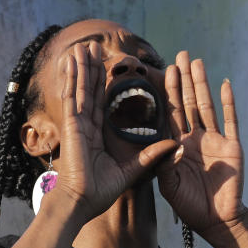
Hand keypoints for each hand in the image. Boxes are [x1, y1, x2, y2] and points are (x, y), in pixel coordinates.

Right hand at [50, 42, 176, 220]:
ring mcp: (78, 123)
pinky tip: (71, 60)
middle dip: (93, 68)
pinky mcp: (72, 125)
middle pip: (91, 90)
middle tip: (93, 46)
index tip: (109, 67)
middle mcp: (87, 125)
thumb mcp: (134, 169)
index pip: (104, 102)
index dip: (106, 84)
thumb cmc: (102, 191)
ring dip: (82, 66)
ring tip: (83, 45)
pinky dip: (72, 77)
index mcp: (99, 134)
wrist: (83, 202)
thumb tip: (176, 145)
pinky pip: (72, 97)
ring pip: (81, 88)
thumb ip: (152, 155)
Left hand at [158, 51, 245, 245]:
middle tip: (181, 54)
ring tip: (198, 61)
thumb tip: (167, 141)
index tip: (166, 70)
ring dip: (202, 83)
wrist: (217, 220)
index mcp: (179, 145)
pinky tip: (224, 84)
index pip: (172, 112)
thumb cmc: (190, 205)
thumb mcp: (169, 184)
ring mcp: (216, 140)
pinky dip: (228, 102)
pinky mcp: (232, 146)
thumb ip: (163, 162)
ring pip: (207, 106)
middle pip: (189, 102)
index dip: (169, 91)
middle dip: (185, 78)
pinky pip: (230, 121)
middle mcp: (197, 138)